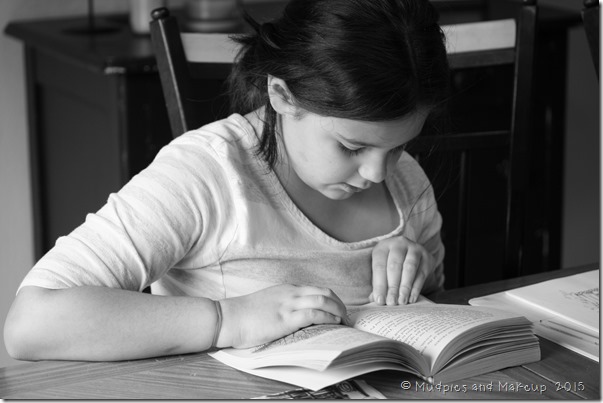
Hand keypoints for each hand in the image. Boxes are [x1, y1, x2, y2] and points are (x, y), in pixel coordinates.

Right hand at [217, 284, 347, 347]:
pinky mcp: (285, 319)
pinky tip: (333, 323)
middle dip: (340, 304)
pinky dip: (327, 317)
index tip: (338, 311)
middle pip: (325, 293)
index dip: (332, 300)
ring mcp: (288, 305)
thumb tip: (297, 318)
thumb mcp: (268, 304)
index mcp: (286, 290)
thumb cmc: (244, 315)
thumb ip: (283, 306)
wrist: (228, 317)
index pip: (316, 290)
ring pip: (323, 301)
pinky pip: (313, 314)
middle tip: (346, 317)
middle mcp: (290, 294)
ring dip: (338, 311)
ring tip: (344, 322)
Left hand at [370, 236, 434, 305]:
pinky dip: (416, 288)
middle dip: (392, 286)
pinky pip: (421, 273)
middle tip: (391, 302)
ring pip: (409, 268)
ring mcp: (414, 249)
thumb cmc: (390, 264)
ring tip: (402, 301)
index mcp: (383, 247)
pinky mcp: (426, 256)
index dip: (379, 284)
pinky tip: (411, 298)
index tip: (379, 300)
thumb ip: (378, 284)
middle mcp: (398, 244)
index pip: (379, 266)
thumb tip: (375, 300)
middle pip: (394, 266)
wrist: (409, 253)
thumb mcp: (382, 270)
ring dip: (405, 287)